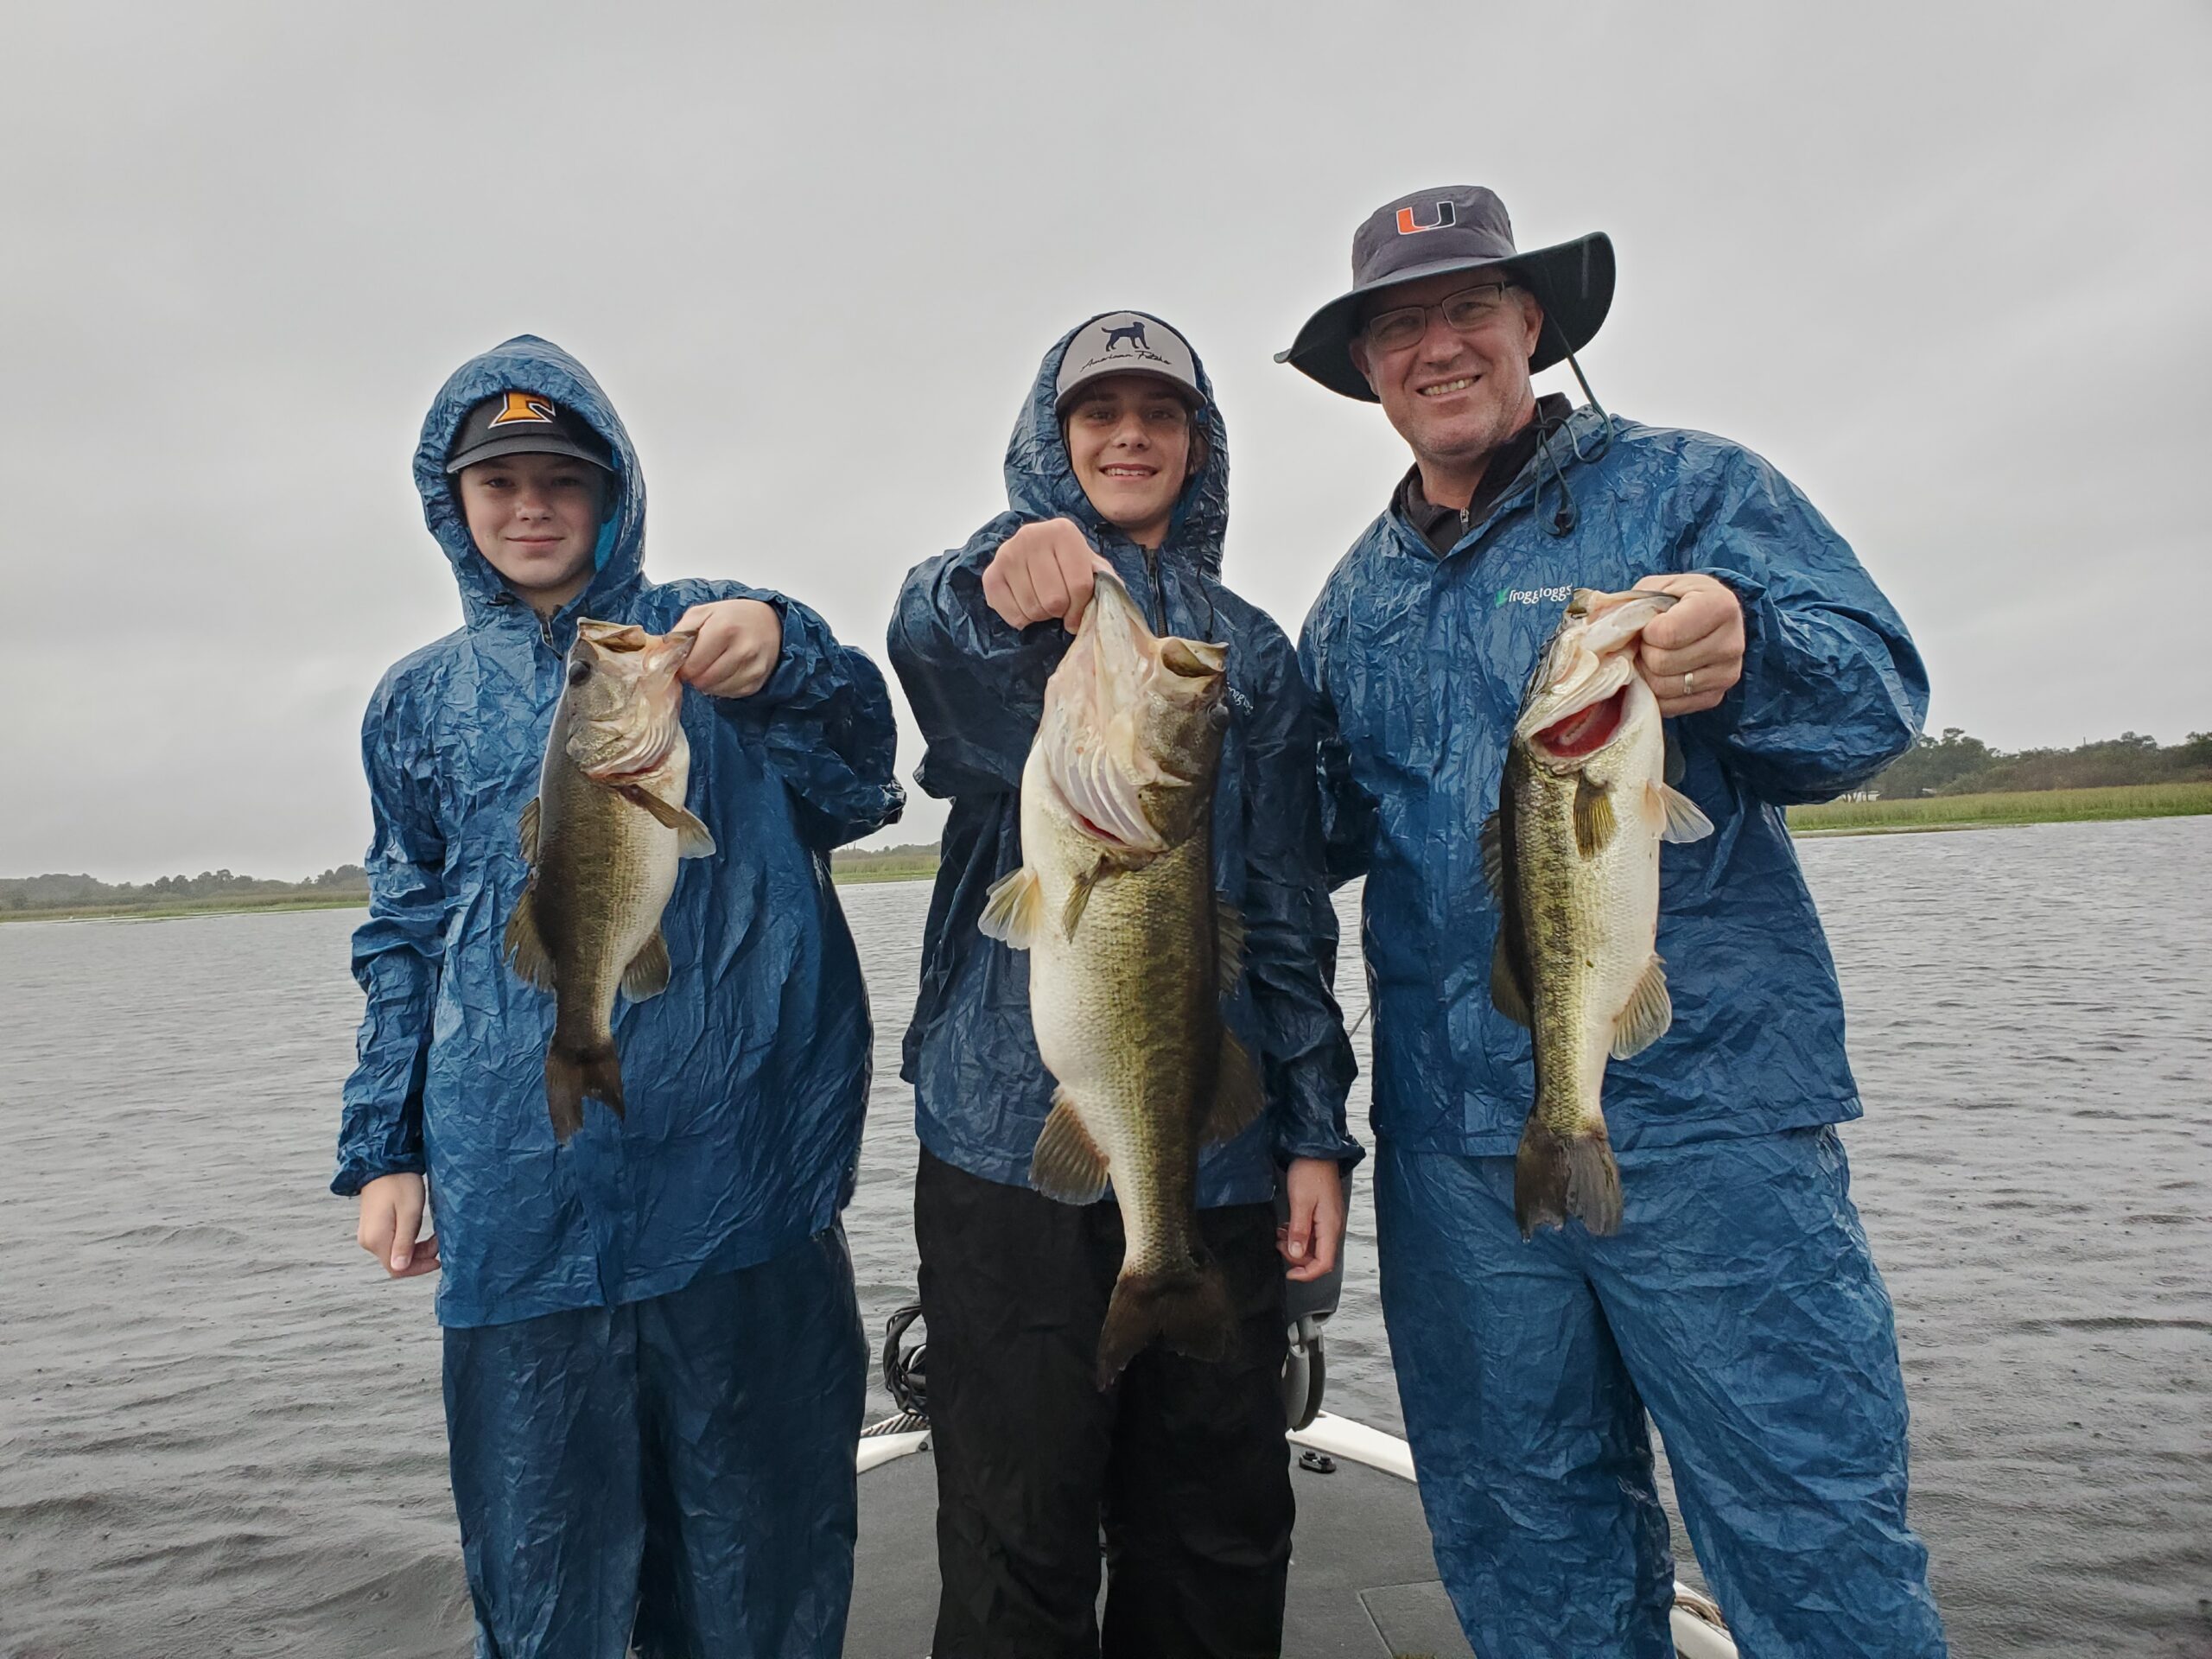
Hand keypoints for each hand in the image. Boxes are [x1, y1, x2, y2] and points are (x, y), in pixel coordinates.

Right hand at [357, 1172, 439, 1278]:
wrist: (384, 1163)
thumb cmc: (401, 1184)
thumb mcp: (409, 1213)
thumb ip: (404, 1242)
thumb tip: (399, 1269)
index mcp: (376, 1239)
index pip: (397, 1269)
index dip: (418, 1269)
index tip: (438, 1260)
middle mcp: (368, 1241)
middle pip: (396, 1262)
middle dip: (420, 1257)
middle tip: (439, 1241)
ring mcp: (369, 1235)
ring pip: (395, 1253)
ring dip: (416, 1249)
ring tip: (434, 1236)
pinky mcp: (374, 1228)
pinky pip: (391, 1243)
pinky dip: (408, 1241)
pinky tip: (419, 1229)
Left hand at [674, 599, 782, 698]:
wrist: (770, 621)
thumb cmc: (733, 616)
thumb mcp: (703, 612)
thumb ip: (680, 631)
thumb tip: (662, 655)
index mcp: (725, 629)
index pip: (692, 665)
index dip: (683, 667)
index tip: (685, 661)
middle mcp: (742, 650)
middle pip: (703, 681)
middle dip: (695, 676)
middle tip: (698, 665)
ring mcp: (753, 668)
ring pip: (716, 690)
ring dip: (708, 683)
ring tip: (713, 667)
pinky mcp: (758, 681)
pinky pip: (731, 694)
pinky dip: (723, 687)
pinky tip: (726, 673)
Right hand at [982, 519, 1113, 631]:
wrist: (1035, 551)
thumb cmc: (1069, 563)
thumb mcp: (1092, 566)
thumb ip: (1106, 582)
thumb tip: (1107, 608)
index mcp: (1063, 531)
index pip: (1080, 585)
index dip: (1082, 608)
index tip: (1079, 613)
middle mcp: (1031, 536)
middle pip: (1054, 600)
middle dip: (1060, 611)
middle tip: (1059, 604)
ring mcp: (1007, 553)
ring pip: (1033, 609)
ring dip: (1041, 615)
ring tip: (1043, 601)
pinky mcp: (991, 573)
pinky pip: (1011, 614)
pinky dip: (1022, 619)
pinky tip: (1025, 604)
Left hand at [1278, 1157, 1345, 1282]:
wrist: (1315, 1150)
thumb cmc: (1310, 1171)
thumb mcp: (1300, 1201)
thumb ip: (1299, 1231)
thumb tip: (1298, 1255)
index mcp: (1331, 1226)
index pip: (1324, 1263)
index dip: (1307, 1274)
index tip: (1290, 1273)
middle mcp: (1333, 1226)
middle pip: (1319, 1257)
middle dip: (1298, 1258)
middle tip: (1280, 1246)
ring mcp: (1329, 1220)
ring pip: (1315, 1246)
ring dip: (1296, 1246)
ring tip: (1279, 1235)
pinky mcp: (1323, 1213)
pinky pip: (1313, 1233)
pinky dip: (1298, 1235)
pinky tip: (1286, 1227)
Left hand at [1632, 573, 1744, 716]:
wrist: (1709, 616)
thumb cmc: (1678, 600)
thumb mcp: (1656, 589)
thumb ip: (1629, 605)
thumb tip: (1596, 633)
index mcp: (1720, 606)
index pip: (1667, 634)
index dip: (1646, 632)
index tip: (1650, 624)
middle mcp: (1732, 643)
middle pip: (1662, 664)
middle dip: (1644, 653)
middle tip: (1646, 643)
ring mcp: (1727, 674)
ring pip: (1664, 688)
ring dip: (1647, 673)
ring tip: (1652, 656)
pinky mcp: (1716, 697)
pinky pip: (1671, 706)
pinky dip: (1656, 692)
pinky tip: (1660, 673)